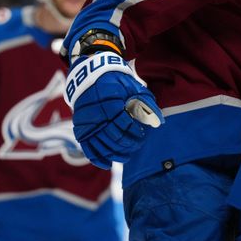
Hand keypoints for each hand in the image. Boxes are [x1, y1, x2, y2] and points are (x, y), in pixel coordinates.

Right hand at [66, 52, 163, 168]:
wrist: (89, 76)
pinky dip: (98, 159)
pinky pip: (88, 149)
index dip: (135, 134)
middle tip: (137, 146)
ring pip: (102, 146)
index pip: (126, 126)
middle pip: (115, 138)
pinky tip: (108, 164)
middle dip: (128, 145)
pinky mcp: (81, 129)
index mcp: (111, 103)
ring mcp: (88, 124)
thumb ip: (146, 103)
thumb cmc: (116, 82)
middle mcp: (98, 115)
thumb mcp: (132, 87)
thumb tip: (159, 122)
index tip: (142, 136)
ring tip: (127, 156)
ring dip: (116, 154)